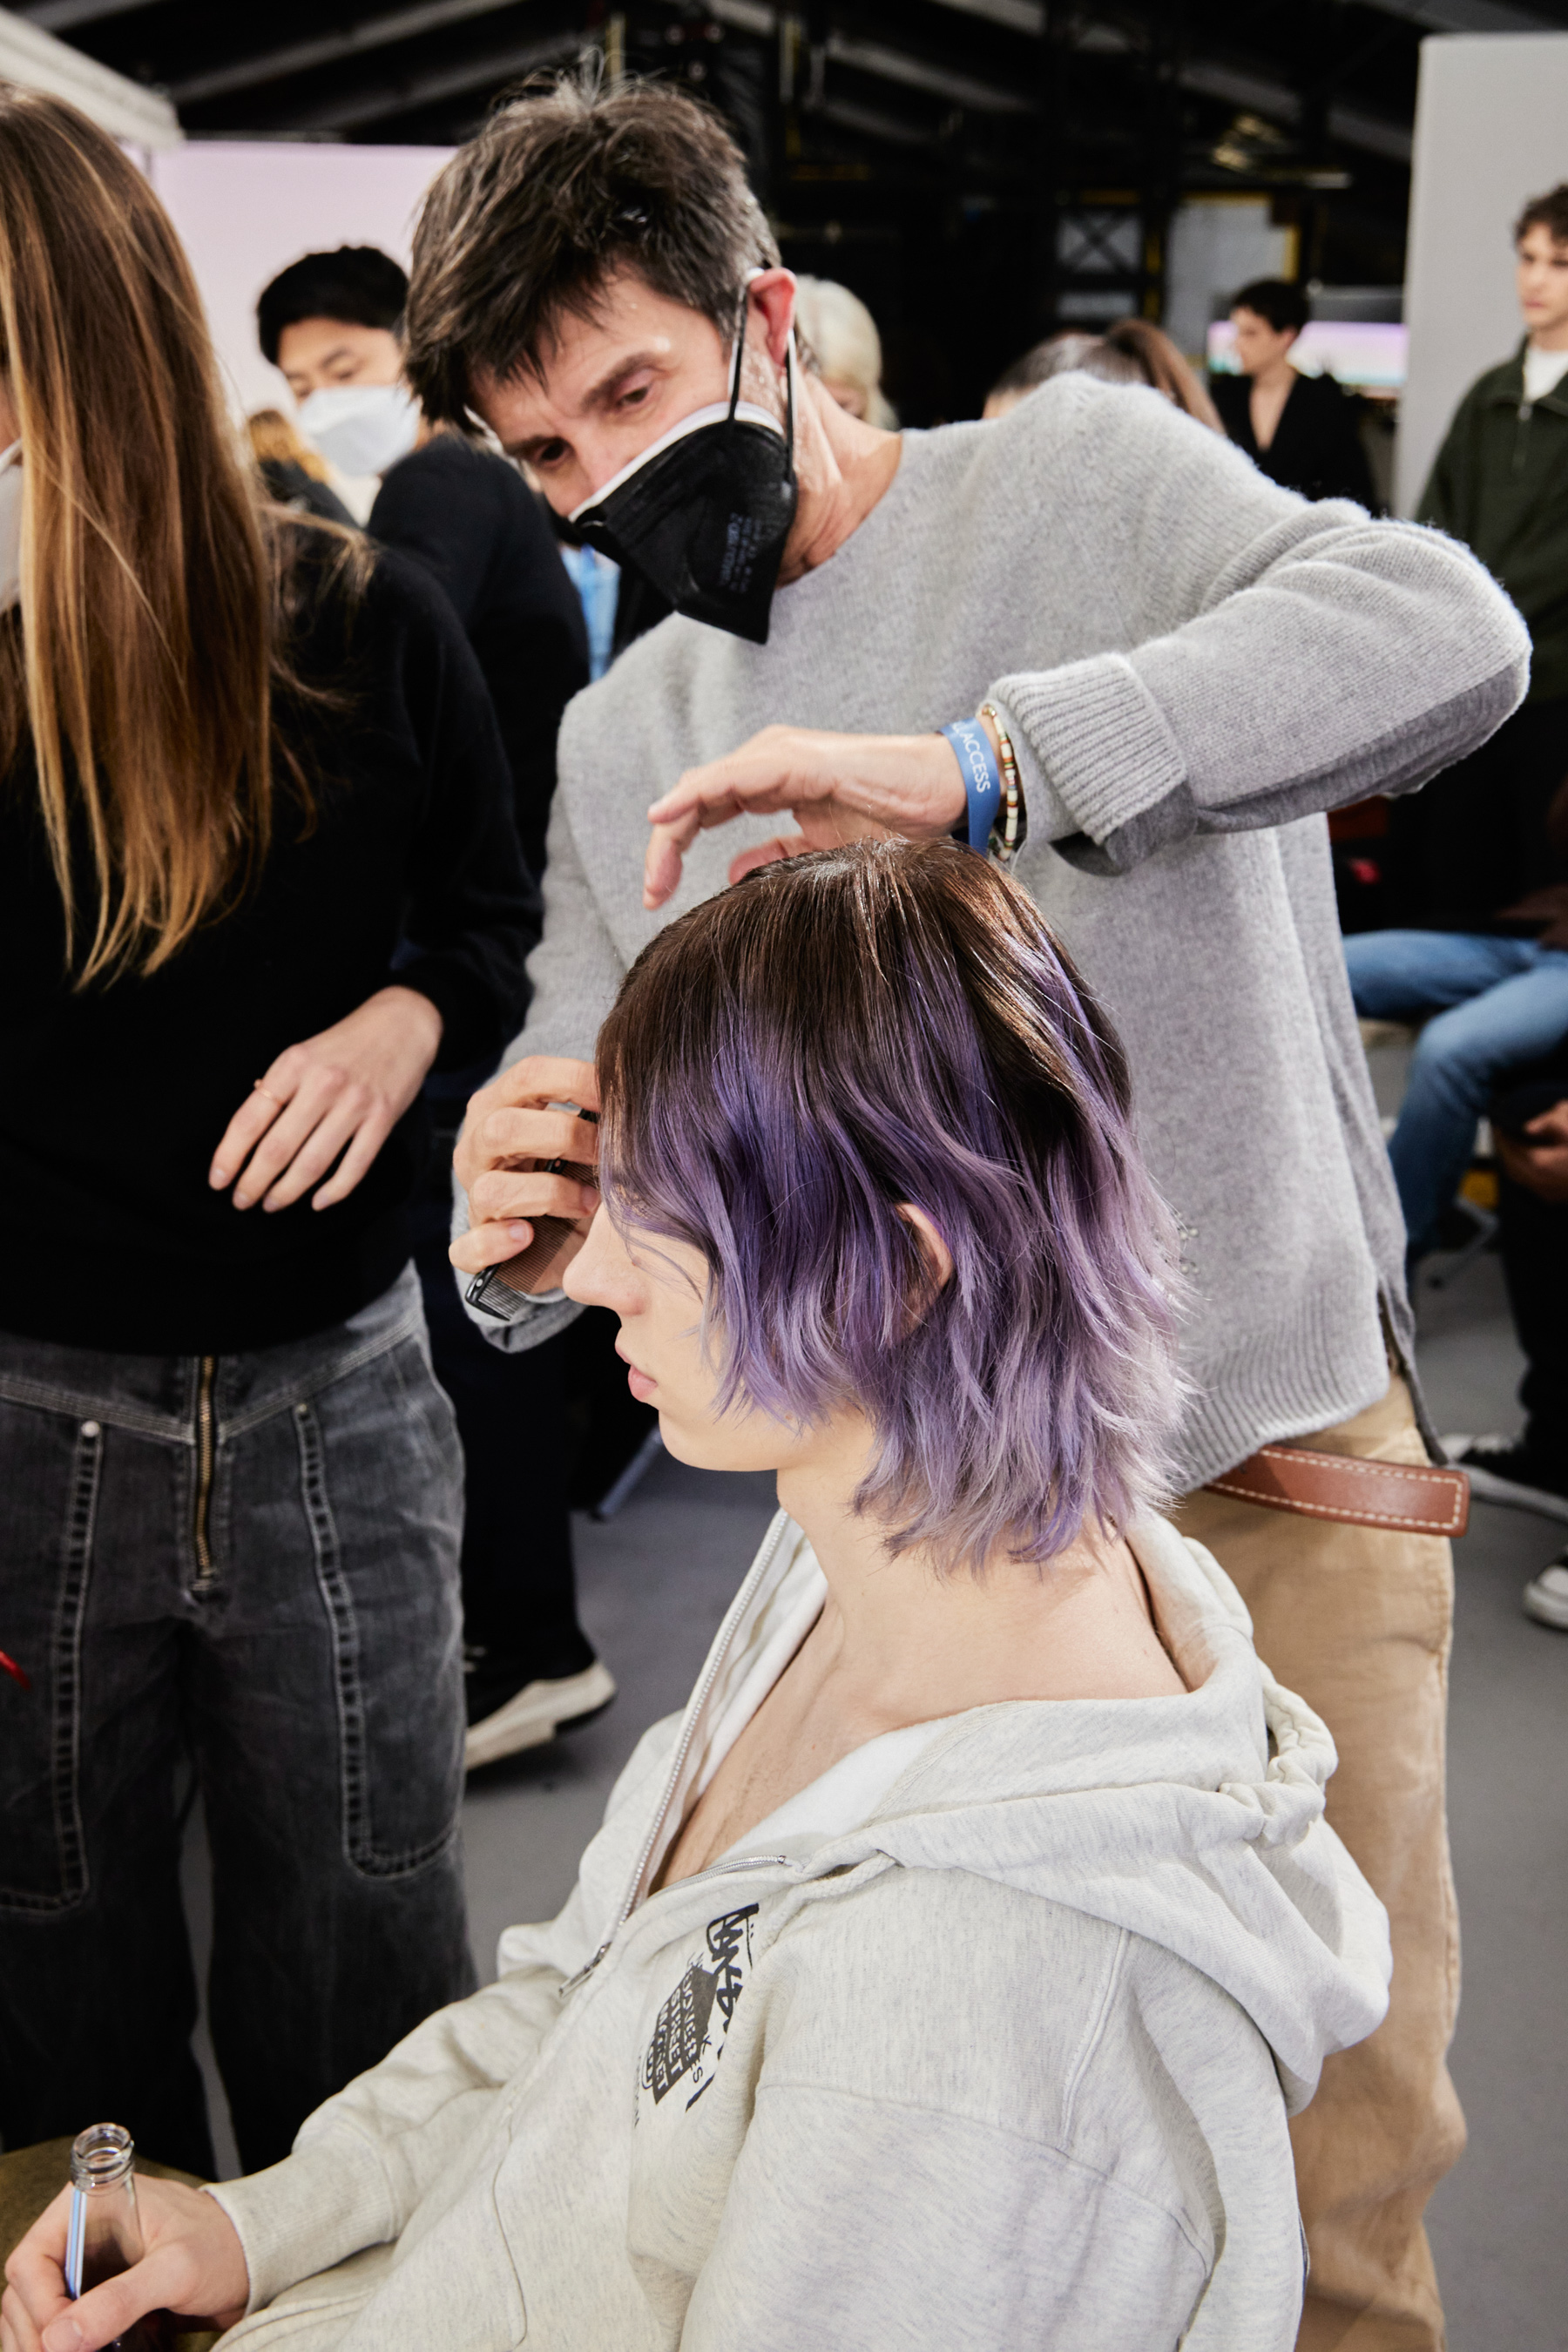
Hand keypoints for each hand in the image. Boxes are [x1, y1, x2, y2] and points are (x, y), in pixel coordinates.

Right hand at [1, 2176, 247, 2351]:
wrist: (253, 2257)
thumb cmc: (223, 2244)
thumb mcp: (177, 2269)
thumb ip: (122, 2299)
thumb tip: (60, 2338)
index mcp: (90, 2205)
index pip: (32, 2261)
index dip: (38, 2307)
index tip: (59, 2343)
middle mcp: (78, 2234)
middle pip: (25, 2295)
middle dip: (34, 2336)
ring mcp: (85, 2268)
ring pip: (36, 2316)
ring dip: (44, 2345)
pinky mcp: (97, 2296)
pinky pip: (62, 2328)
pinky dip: (63, 2348)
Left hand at [209, 985, 443, 1214]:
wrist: (403, 1024)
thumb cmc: (346, 1042)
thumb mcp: (303, 1051)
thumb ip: (278, 1087)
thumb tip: (250, 1129)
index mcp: (294, 1065)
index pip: (250, 1119)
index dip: (229, 1155)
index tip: (218, 1180)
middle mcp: (323, 1085)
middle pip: (278, 1148)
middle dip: (254, 1182)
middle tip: (242, 1201)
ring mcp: (355, 1104)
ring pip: (313, 1163)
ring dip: (287, 1192)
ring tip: (271, 1204)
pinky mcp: (383, 1119)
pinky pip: (355, 1166)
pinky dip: (334, 1191)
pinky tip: (317, 1201)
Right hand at [449, 1054, 601, 1287]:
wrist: (558, 1235)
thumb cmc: (574, 1170)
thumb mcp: (584, 1135)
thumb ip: (600, 1110)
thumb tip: (637, 1084)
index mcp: (502, 1107)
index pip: (528, 1076)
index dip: (576, 1080)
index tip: (620, 1098)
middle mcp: (478, 1148)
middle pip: (502, 1128)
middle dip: (564, 1137)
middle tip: (607, 1153)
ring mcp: (474, 1197)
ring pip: (491, 1189)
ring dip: (549, 1194)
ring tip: (590, 1203)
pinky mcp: (474, 1247)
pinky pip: (469, 1248)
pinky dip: (496, 1243)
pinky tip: (526, 1236)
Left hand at [643, 724, 972, 909]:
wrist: (947, 794)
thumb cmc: (897, 818)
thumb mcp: (824, 849)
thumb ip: (777, 855)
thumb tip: (730, 874)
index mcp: (771, 780)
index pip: (706, 810)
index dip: (675, 847)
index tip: (658, 896)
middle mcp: (767, 761)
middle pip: (696, 800)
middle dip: (665, 847)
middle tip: (651, 895)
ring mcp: (779, 756)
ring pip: (703, 788)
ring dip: (672, 831)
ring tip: (653, 873)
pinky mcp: (795, 760)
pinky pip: (729, 778)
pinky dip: (693, 796)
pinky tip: (664, 818)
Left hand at [1498, 1099, 1567, 1202]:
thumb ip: (1549, 1121)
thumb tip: (1529, 1127)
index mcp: (1540, 1164)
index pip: (1510, 1150)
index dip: (1502, 1136)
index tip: (1499, 1125)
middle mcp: (1541, 1183)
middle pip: (1511, 1167)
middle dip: (1505, 1150)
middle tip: (1503, 1135)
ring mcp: (1550, 1194)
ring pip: (1521, 1179)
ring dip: (1515, 1162)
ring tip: (1515, 1145)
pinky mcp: (1559, 1198)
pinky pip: (1534, 1185)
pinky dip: (1527, 1172)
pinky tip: (1532, 1160)